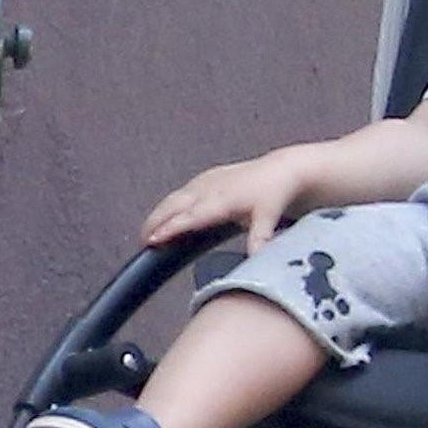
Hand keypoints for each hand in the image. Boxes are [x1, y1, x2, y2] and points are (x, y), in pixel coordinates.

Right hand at [142, 150, 308, 251]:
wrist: (284, 168)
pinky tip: (163, 216)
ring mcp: (207, 181)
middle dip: (156, 221)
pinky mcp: (207, 178)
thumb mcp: (270, 216)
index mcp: (224, 199)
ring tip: (147, 233)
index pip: (190, 216)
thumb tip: (256, 258)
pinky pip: (182, 192)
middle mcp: (211, 188)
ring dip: (159, 214)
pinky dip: (169, 205)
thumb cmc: (275, 193)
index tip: (153, 239)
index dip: (170, 227)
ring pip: (175, 198)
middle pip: (175, 205)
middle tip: (143, 242)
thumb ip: (260, 238)